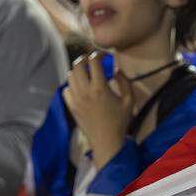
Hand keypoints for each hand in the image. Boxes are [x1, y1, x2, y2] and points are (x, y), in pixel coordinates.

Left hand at [62, 52, 133, 167]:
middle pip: (77, 65)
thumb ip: (124, 82)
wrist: (106, 140)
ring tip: (86, 71)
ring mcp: (75, 99)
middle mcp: (85, 91)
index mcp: (100, 88)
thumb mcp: (129, 100)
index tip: (103, 55)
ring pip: (70, 76)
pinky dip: (72, 84)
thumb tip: (116, 69)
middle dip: (84, 58)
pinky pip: (66, 89)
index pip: (94, 62)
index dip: (98, 54)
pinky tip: (80, 86)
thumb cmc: (121, 120)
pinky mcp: (71, 106)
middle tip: (91, 59)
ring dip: (77, 70)